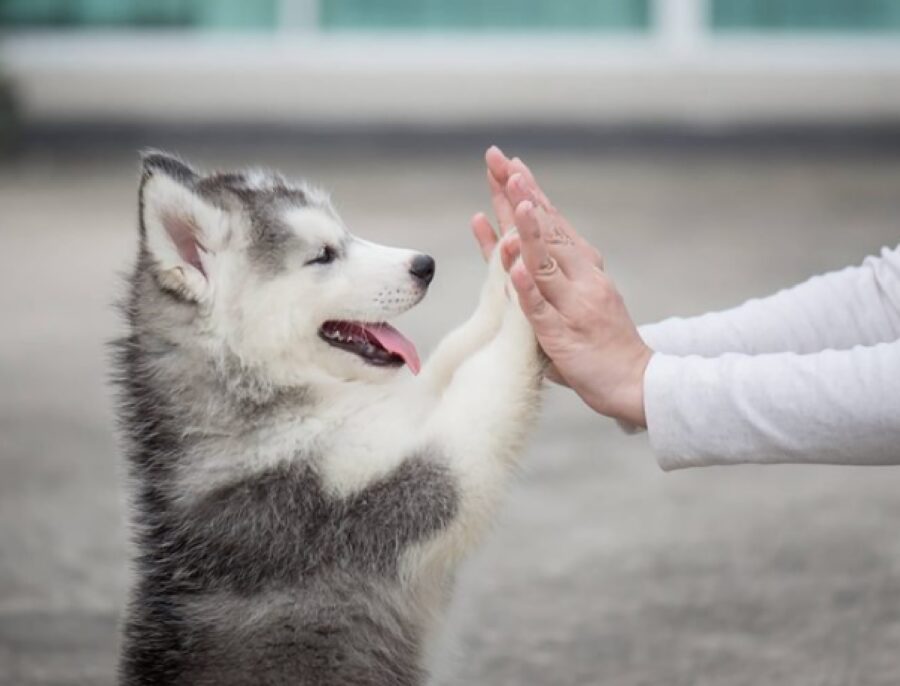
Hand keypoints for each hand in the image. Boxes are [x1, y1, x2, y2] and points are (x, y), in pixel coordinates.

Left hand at [472, 146, 652, 426]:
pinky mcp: (563, 335)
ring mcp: (573, 305)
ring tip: (514, 198)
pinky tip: (513, 266)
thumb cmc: (601, 342)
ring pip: (545, 262)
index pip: (551, 222)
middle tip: (500, 161)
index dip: (529, 193)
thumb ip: (548, 275)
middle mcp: (581, 278)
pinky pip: (541, 309)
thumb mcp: (576, 299)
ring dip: (528, 229)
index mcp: (583, 268)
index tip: (509, 164)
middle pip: (546, 230)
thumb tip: (517, 249)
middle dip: (520, 194)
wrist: (636, 382)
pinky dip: (526, 287)